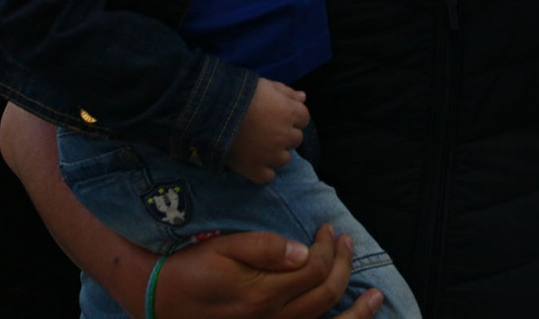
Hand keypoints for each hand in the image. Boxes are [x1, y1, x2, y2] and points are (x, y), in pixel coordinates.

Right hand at [157, 224, 383, 318]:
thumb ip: (265, 248)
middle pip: (324, 294)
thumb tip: (305, 251)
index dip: (328, 247)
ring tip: (375, 297)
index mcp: (262, 294)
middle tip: (345, 243)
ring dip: (355, 310)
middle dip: (342, 265)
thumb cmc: (193, 268)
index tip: (328, 229)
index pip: (314, 269)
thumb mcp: (225, 248)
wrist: (162, 300)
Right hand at [225, 79, 308, 183]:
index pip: (304, 118)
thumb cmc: (240, 94)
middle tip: (266, 130)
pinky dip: (263, 170)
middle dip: (285, 134)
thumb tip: (303, 98)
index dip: (291, 116)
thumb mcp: (265, 85)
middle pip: (296, 139)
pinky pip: (268, 176)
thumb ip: (286, 92)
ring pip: (284, 159)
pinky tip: (253, 161)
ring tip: (259, 146)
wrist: (212, 112)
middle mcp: (284, 135)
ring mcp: (271, 155)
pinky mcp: (255, 170)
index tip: (277, 115)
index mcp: (289, 113)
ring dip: (275, 153)